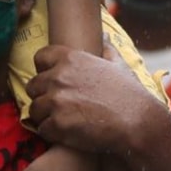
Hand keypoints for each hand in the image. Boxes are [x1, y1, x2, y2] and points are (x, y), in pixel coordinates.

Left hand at [25, 44, 163, 157]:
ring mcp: (56, 101)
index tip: (53, 82)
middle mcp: (59, 77)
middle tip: (60, 107)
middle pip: (33, 86)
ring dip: (46, 117)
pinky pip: (42, 129)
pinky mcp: (57, 124)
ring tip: (65, 121)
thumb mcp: (118, 65)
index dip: (44, 71)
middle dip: (43, 96)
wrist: (137, 122)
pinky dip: (53, 134)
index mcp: (71, 58)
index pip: (40, 58)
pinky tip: (69, 134)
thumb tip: (105, 37)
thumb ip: (106, 50)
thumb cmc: (129, 94)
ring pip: (34, 110)